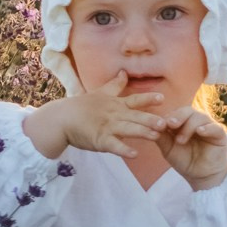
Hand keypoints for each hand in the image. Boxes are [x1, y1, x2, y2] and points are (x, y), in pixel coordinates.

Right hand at [23, 71, 165, 159]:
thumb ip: (115, 85)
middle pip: (135, 116)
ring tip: (156, 136)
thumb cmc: (81, 106)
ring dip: (142, 132)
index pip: (135, 100)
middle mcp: (114, 115)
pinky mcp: (99, 140)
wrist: (60, 119)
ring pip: (128, 130)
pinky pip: (113, 145)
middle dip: (151, 119)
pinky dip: (123, 150)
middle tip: (167, 123)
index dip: (148, 99)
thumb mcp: (100, 93)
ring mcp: (107, 127)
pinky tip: (135, 154)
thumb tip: (124, 72)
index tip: (162, 98)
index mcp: (116, 104)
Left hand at [159, 107, 226, 190]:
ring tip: (181, 140)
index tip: (158, 124)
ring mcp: (209, 126)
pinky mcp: (220, 134)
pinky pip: (214, 127)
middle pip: (188, 110)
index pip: (176, 113)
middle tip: (170, 124)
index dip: (168, 116)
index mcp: (183, 123)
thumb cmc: (185, 161)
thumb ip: (161, 137)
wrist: (201, 176)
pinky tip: (200, 131)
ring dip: (189, 126)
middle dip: (178, 116)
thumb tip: (151, 125)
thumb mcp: (168, 149)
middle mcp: (196, 122)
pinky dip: (207, 128)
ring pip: (200, 117)